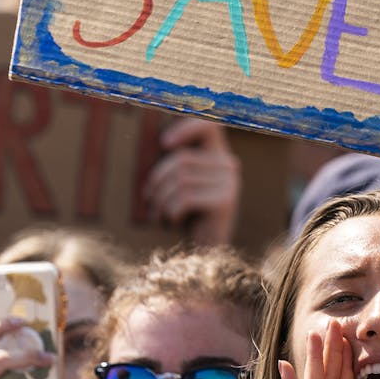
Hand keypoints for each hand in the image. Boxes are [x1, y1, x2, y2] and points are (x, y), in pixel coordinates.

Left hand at [143, 118, 240, 244]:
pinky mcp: (225, 201)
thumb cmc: (186, 215)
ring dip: (161, 201)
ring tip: (157, 215)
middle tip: (149, 201)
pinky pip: (185, 197)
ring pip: (180, 180)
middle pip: (182, 160)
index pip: (209, 125)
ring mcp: (231, 183)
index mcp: (219, 155)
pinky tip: (172, 221)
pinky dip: (170, 211)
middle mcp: (229, 165)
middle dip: (157, 182)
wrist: (205, 253)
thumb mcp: (180, 184)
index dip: (186, 127)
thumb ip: (175, 163)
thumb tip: (159, 142)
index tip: (163, 144)